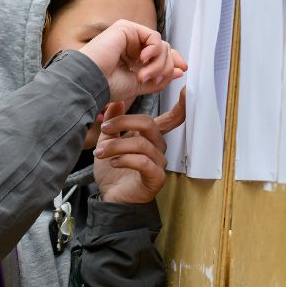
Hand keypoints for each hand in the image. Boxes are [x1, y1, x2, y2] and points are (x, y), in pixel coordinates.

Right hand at [77, 20, 185, 101]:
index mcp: (132, 58)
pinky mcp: (126, 28)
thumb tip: (179, 70)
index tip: (182, 70)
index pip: (160, 55)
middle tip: (152, 80)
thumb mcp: (140, 86)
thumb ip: (159, 78)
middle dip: (164, 67)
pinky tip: (143, 59)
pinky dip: (154, 50)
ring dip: (158, 63)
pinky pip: (154, 37)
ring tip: (143, 75)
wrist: (90, 81)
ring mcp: (129, 35)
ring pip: (161, 45)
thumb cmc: (106, 85)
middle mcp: (131, 45)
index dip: (173, 61)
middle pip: (164, 51)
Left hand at [93, 90, 185, 204]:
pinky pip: (143, 162)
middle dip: (124, 122)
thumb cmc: (112, 171)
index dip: (181, 106)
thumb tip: (116, 101)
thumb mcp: (107, 142)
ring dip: (117, 145)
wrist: (110, 198)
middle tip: (104, 128)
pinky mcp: (156, 178)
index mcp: (150, 137)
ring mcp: (159, 163)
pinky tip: (113, 162)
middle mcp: (158, 147)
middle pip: (148, 124)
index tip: (185, 88)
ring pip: (141, 143)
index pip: (170, 119)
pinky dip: (125, 159)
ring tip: (100, 152)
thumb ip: (113, 122)